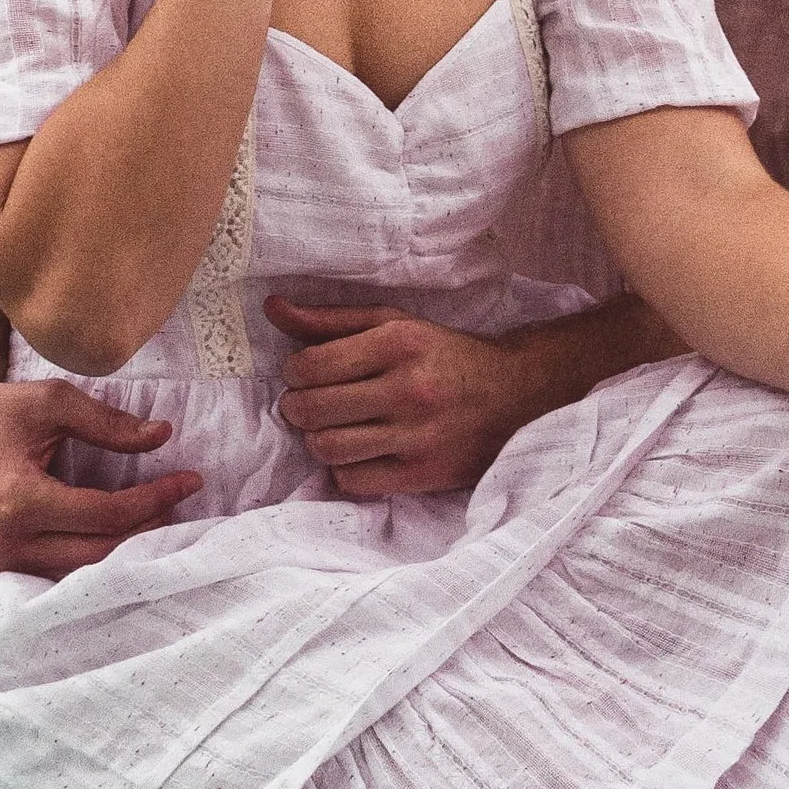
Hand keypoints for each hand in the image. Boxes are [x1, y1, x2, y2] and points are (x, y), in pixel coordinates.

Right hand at [0, 365, 202, 577]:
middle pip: (102, 553)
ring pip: (84, 571)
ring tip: (162, 515)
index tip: (190, 479)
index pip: (107, 515)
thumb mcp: (52, 403)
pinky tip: (126, 533)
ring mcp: (3, 559)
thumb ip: (109, 424)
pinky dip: (98, 555)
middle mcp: (10, 542)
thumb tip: (163, 435)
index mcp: (20, 502)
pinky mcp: (2, 563)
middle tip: (182, 500)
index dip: (156, 498)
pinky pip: (62, 570)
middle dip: (150, 528)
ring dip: (128, 547)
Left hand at [267, 299, 534, 496]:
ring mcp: (417, 436)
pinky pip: (355, 480)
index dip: (294, 372)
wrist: (517, 396)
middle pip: (314, 409)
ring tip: (326, 427)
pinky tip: (355, 452)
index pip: (313, 365)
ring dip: (315, 439)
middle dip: (296, 407)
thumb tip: (271, 308)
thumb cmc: (445, 356)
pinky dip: (343, 468)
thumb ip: (330, 320)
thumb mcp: (394, 325)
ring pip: (329, 448)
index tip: (302, 373)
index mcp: (399, 343)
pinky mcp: (424, 474)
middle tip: (303, 403)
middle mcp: (409, 389)